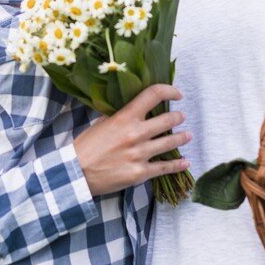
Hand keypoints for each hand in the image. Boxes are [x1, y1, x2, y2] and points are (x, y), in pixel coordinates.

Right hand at [73, 84, 190, 196]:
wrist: (77, 174)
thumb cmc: (85, 147)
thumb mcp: (100, 123)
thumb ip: (118, 115)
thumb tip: (131, 106)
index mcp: (124, 117)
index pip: (153, 95)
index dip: (169, 91)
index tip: (176, 94)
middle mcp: (135, 134)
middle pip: (167, 120)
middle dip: (178, 117)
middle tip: (181, 117)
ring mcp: (140, 154)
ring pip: (170, 143)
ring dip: (182, 138)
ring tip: (187, 135)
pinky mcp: (141, 172)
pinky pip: (165, 167)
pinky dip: (178, 165)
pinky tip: (185, 162)